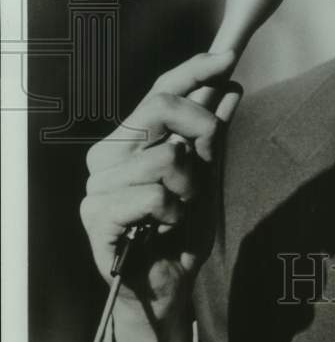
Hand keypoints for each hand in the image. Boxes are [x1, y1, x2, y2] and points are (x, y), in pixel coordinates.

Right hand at [80, 49, 241, 341]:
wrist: (167, 284)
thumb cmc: (182, 227)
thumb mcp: (207, 172)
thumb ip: (212, 131)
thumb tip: (231, 84)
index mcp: (130, 138)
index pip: (161, 88)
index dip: (195, 68)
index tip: (229, 57)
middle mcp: (107, 153)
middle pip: (161, 105)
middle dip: (199, 129)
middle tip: (203, 164)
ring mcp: (97, 183)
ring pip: (166, 155)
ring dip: (188, 187)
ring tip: (176, 211)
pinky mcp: (96, 214)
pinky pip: (155, 195)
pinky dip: (172, 213)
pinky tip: (160, 229)